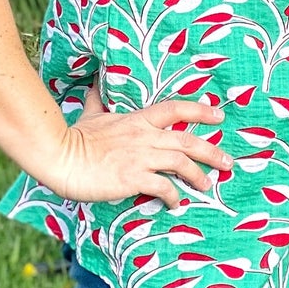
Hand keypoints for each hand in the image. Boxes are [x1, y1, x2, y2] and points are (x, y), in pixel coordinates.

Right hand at [36, 84, 232, 208]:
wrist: (60, 156)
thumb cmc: (75, 137)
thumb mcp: (91, 114)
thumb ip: (97, 100)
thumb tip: (93, 84)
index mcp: (138, 119)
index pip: (175, 109)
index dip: (199, 111)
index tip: (218, 115)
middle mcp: (145, 136)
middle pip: (188, 141)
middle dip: (212, 151)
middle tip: (228, 162)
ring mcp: (140, 157)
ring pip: (181, 163)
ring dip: (199, 176)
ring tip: (207, 186)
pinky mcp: (132, 178)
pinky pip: (163, 186)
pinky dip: (174, 195)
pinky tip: (176, 202)